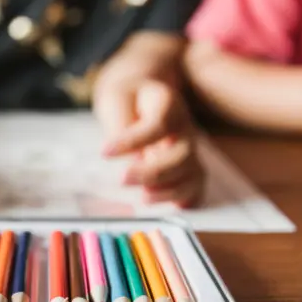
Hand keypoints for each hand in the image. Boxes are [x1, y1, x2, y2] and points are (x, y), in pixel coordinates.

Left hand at [93, 77, 204, 207]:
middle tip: (122, 179)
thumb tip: (122, 156)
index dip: (133, 142)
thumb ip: (120, 124)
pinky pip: (196, 187)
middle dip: (153, 172)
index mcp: (168, 104)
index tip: (105, 152)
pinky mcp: (186, 166)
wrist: (142, 92)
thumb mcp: (117, 97)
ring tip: (143, 198)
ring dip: (170, 191)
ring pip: (192, 173)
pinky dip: (187, 200)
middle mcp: (184, 128)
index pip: (159, 125)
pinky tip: (168, 208)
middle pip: (182, 154)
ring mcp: (188, 148)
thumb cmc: (127, 96)